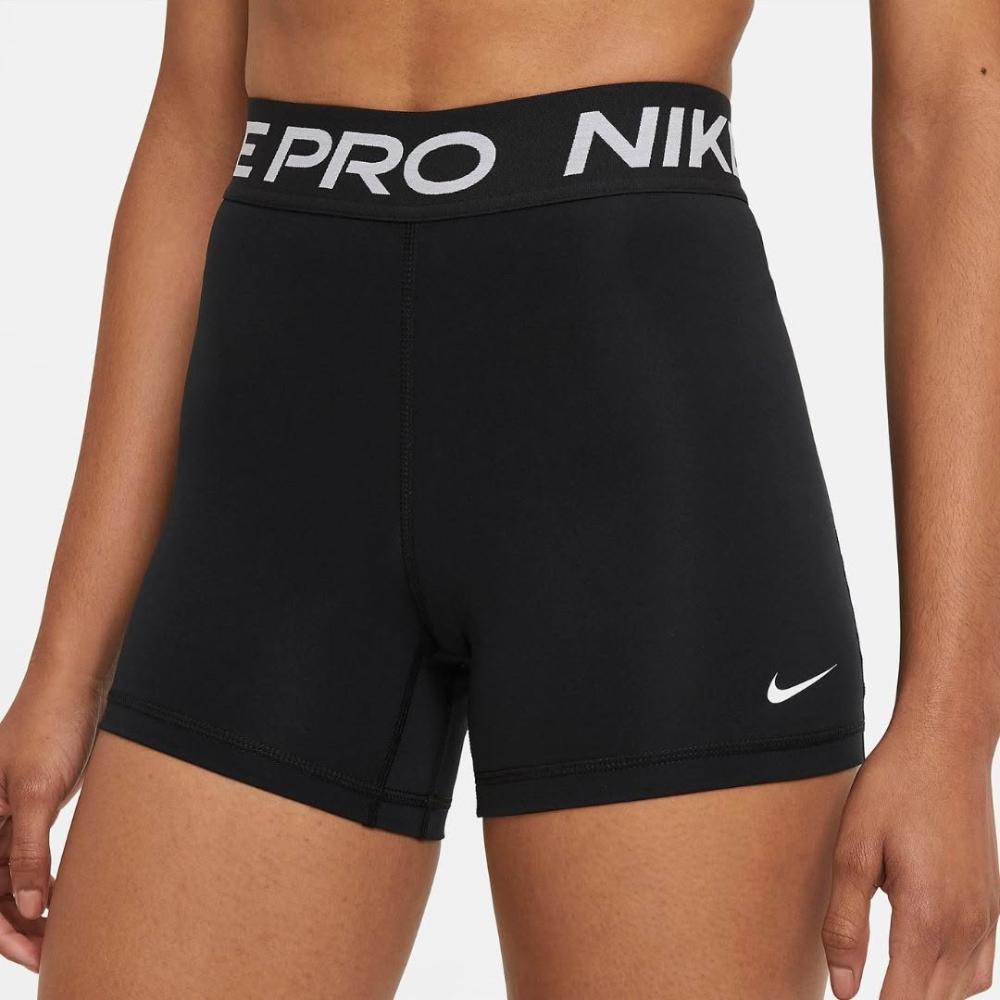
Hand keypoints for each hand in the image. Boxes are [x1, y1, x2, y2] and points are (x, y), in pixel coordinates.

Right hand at [0, 665, 106, 971]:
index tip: (31, 954)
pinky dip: (44, 880)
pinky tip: (64, 900)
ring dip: (31, 908)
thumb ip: (29, 851)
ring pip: (11, 878)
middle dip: (17, 926)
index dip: (2, 929)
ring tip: (60, 936)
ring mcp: (8, 815)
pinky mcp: (33, 807)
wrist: (74, 686)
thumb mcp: (38, 792)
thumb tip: (28, 906)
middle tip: (51, 955)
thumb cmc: (49, 727)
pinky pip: (30, 856)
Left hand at [823, 716, 999, 998]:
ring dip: (925, 996)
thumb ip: (845, 924)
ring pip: (962, 992)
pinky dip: (953, 983)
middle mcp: (966, 927)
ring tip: (887, 986)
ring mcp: (986, 917)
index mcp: (927, 917)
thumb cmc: (895, 790)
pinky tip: (923, 969)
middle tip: (861, 993)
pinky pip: (980, 968)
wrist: (945, 747)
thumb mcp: (853, 851)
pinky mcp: (993, 904)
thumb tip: (844, 990)